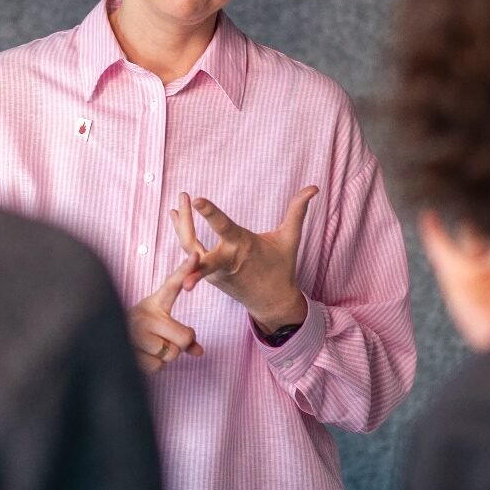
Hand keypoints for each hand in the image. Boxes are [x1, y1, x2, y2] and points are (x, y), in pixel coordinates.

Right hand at [128, 254, 205, 373]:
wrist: (107, 344)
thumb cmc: (140, 336)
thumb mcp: (160, 329)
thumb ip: (181, 337)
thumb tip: (200, 352)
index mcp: (153, 304)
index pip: (172, 286)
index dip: (185, 270)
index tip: (196, 255)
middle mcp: (144, 314)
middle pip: (184, 337)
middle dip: (180, 346)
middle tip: (164, 342)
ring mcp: (135, 331)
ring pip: (171, 354)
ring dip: (165, 358)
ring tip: (148, 348)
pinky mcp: (129, 350)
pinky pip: (158, 366)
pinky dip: (153, 367)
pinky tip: (141, 357)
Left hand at [171, 186, 317, 332]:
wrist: (272, 302)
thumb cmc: (281, 267)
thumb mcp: (290, 238)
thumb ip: (298, 210)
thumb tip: (314, 187)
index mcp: (243, 247)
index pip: (223, 227)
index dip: (209, 212)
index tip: (196, 199)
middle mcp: (225, 259)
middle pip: (196, 245)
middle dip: (186, 225)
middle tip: (183, 200)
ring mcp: (214, 271)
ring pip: (189, 249)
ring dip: (181, 227)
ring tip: (176, 206)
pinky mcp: (210, 276)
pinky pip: (190, 256)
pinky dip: (183, 236)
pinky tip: (177, 217)